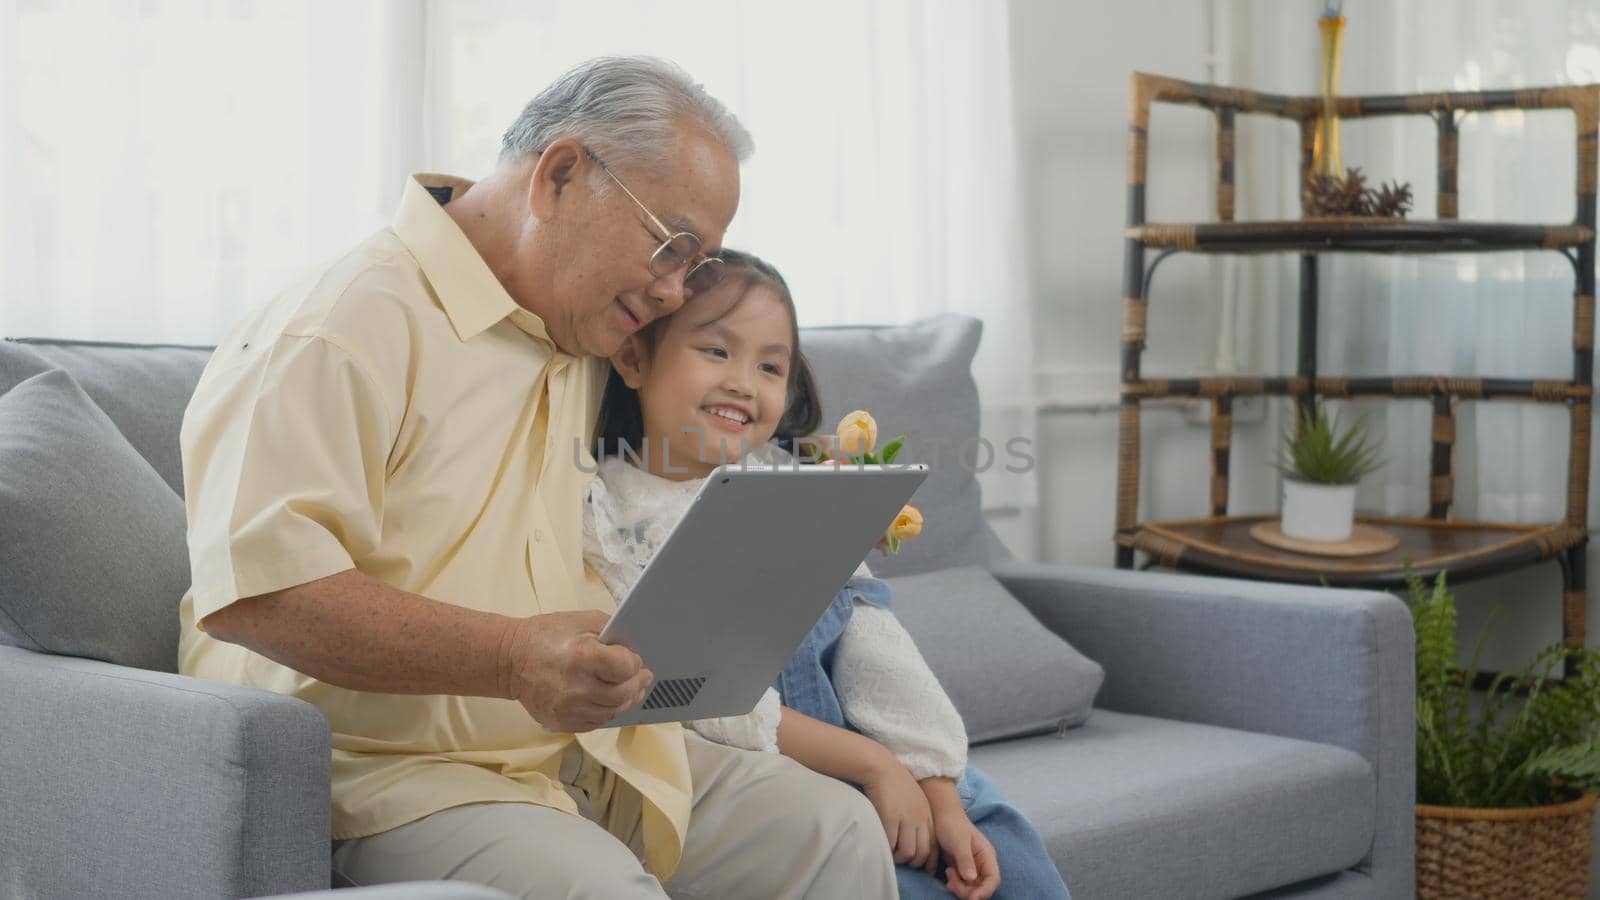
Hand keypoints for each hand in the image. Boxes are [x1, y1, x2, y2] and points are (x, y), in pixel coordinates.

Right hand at [502, 610, 652, 732]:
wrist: (510, 660)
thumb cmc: (545, 636)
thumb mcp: (580, 620)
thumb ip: (611, 631)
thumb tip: (634, 648)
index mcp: (581, 656)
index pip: (625, 667)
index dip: (635, 663)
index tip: (636, 660)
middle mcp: (575, 686)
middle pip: (623, 693)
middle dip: (638, 684)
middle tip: (644, 677)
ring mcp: (568, 708)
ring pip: (612, 712)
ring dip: (626, 700)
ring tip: (632, 690)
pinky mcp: (562, 722)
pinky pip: (596, 722)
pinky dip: (607, 712)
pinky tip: (611, 701)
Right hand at [861, 753, 936, 869]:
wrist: (882, 767)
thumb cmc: (895, 782)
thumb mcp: (914, 798)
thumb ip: (918, 815)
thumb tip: (914, 834)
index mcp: (927, 814)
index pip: (934, 844)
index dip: (929, 859)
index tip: (925, 868)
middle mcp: (920, 818)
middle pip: (923, 851)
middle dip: (914, 862)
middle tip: (904, 861)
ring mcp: (906, 819)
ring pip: (909, 852)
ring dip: (900, 858)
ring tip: (892, 855)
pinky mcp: (891, 819)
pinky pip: (892, 844)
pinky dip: (888, 850)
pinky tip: (884, 847)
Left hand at [933, 812, 1000, 899]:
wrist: (941, 816)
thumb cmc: (952, 825)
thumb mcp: (958, 841)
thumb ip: (965, 859)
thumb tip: (971, 878)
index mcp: (987, 855)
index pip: (993, 879)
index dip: (985, 891)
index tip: (971, 897)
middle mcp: (983, 864)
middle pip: (982, 887)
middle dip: (968, 891)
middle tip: (951, 883)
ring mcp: (974, 867)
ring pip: (972, 888)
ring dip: (960, 888)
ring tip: (948, 874)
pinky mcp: (964, 869)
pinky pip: (964, 884)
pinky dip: (956, 884)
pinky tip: (948, 874)